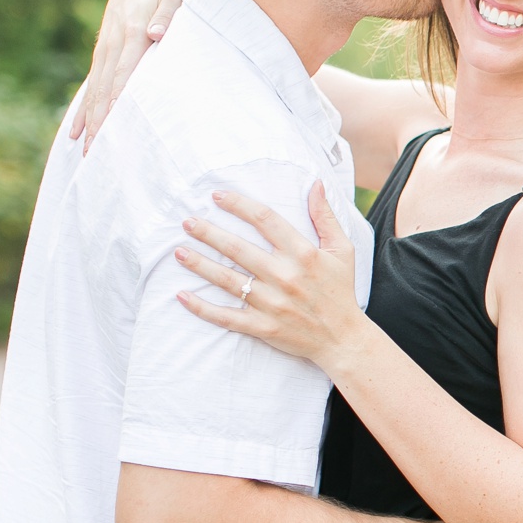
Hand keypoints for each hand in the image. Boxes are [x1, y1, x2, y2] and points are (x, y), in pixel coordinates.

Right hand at [72, 0, 186, 151]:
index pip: (125, 70)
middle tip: (97, 148)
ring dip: (89, 119)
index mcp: (133, 32)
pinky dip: (83, 109)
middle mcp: (114, 44)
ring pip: (95, 89)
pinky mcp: (101, 57)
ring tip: (86, 147)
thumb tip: (156, 33)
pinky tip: (76, 131)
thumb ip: (167, 14)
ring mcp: (105, 51)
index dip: (119, 94)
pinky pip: (91, 86)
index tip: (116, 119)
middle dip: (100, 118)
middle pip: (105, 86)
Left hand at [175, 183, 364, 369]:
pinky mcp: (262, 326)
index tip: (218, 197)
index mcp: (303, 254)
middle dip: (208, 233)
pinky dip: (202, 308)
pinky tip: (182, 296)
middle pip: (237, 248)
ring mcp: (271, 303)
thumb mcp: (342, 250)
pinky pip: (225, 316)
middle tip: (187, 222)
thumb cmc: (340, 290)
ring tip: (178, 251)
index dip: (239, 205)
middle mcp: (284, 276)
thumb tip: (315, 184)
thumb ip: (325, 217)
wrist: (343, 338)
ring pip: (226, 280)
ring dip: (199, 264)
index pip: (265, 220)